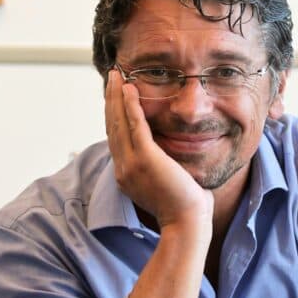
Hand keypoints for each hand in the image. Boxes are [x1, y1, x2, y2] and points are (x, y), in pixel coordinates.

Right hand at [105, 69, 212, 231]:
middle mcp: (123, 167)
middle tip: (112, 76)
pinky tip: (130, 89)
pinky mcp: (145, 159)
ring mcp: (131, 164)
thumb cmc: (184, 205)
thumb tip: (166, 153)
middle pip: (112, 126)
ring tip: (117, 75)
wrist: (187, 222)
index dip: (113, 114)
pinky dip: (130, 105)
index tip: (115, 95)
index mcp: (125, 174)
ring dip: (117, 96)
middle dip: (110, 99)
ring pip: (119, 122)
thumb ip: (159, 165)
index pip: (115, 137)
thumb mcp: (164, 182)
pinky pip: (134, 125)